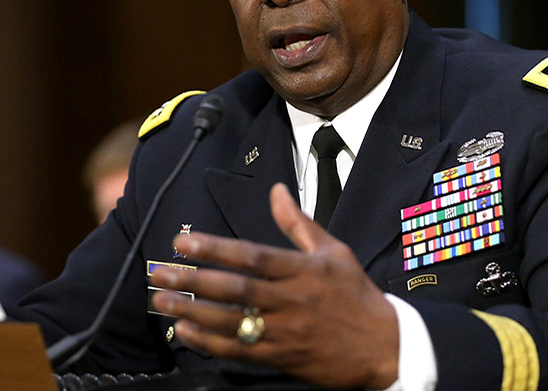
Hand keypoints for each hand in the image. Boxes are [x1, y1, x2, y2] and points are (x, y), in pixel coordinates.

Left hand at [150, 183, 399, 388]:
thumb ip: (298, 223)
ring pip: (233, 321)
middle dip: (194, 281)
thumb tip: (275, 191)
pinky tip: (186, 331)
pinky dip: (210, 342)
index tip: (184, 241)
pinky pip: (240, 350)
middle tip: (160, 273)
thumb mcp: (334, 251)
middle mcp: (292, 300)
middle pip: (236, 289)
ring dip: (193, 311)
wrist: (387, 348)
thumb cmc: (357, 296)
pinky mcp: (283, 358)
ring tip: (162, 301)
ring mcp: (286, 331)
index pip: (253, 256)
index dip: (215, 249)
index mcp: (304, 270)